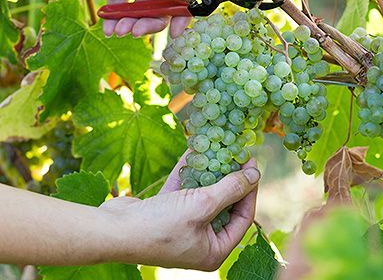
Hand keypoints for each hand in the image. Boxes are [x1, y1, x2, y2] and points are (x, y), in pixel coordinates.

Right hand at [100, 153, 259, 270]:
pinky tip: (194, 150)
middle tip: (236, 154)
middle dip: (228, 178)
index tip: (252, 165)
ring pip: (201, 194)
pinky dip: (188, 172)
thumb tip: (254, 174)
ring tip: (219, 148)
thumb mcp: (201, 206)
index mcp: (213, 250)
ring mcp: (181, 225)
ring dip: (208, 171)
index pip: (243, 217)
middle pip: (223, 204)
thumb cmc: (160, 226)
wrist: (112, 229)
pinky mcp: (165, 211)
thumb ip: (229, 189)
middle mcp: (199, 240)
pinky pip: (182, 189)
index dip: (249, 190)